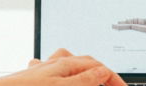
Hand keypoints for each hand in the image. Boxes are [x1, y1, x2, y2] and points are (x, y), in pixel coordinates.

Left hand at [0, 48, 125, 85]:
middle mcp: (54, 63)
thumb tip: (102, 72)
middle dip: (102, 73)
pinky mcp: (33, 76)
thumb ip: (83, 81)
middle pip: (86, 62)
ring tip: (92, 78)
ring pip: (70, 63)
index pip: (98, 67)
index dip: (113, 79)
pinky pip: (54, 69)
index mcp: (64, 64)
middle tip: (112, 85)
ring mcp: (43, 68)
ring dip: (85, 70)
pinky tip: (60, 79)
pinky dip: (66, 74)